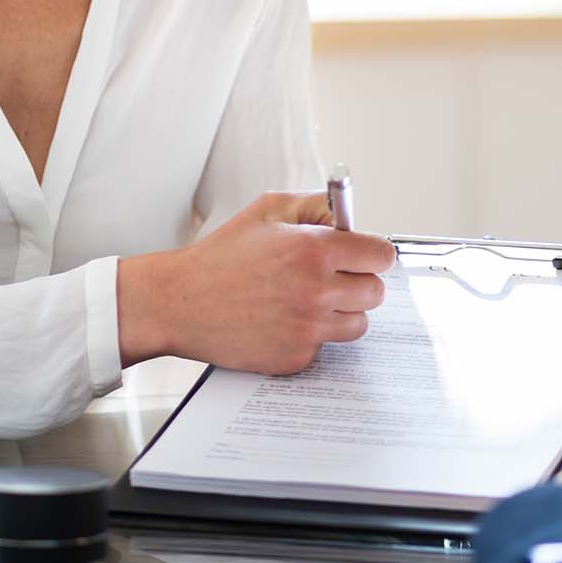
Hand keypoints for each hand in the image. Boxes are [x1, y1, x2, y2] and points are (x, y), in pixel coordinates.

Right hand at [117, 191, 396, 373]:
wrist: (180, 301)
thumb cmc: (220, 256)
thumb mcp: (268, 211)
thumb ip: (315, 205)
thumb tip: (347, 215)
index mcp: (314, 250)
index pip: (381, 256)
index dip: (372, 253)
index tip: (364, 255)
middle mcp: (316, 291)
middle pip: (375, 293)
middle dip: (359, 282)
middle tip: (334, 276)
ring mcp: (307, 328)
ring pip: (357, 324)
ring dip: (342, 312)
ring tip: (308, 299)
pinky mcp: (295, 357)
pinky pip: (325, 347)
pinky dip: (312, 335)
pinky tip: (285, 319)